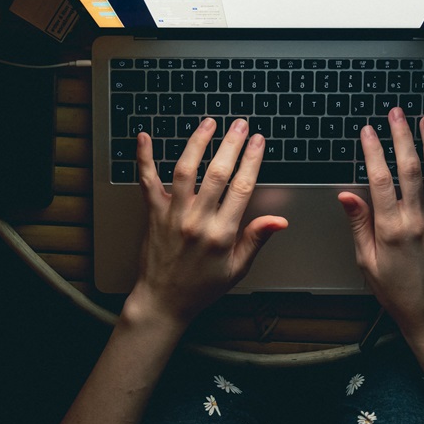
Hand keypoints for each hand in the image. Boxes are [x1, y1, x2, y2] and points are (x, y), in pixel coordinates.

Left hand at [127, 117, 287, 327]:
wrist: (164, 301)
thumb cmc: (202, 287)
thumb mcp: (237, 268)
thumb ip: (256, 239)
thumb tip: (280, 221)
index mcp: (222, 234)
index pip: (241, 188)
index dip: (252, 160)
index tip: (258, 141)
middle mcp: (197, 221)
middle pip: (217, 173)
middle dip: (231, 144)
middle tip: (240, 124)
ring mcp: (173, 215)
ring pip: (185, 170)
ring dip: (197, 143)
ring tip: (209, 123)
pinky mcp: (153, 214)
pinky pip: (147, 181)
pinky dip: (144, 158)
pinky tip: (144, 137)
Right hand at [339, 107, 423, 347]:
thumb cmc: (397, 294)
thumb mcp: (367, 263)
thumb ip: (360, 225)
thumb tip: (347, 196)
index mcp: (391, 229)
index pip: (380, 179)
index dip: (373, 151)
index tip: (367, 131)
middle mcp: (418, 220)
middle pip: (410, 168)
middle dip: (402, 136)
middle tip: (397, 113)